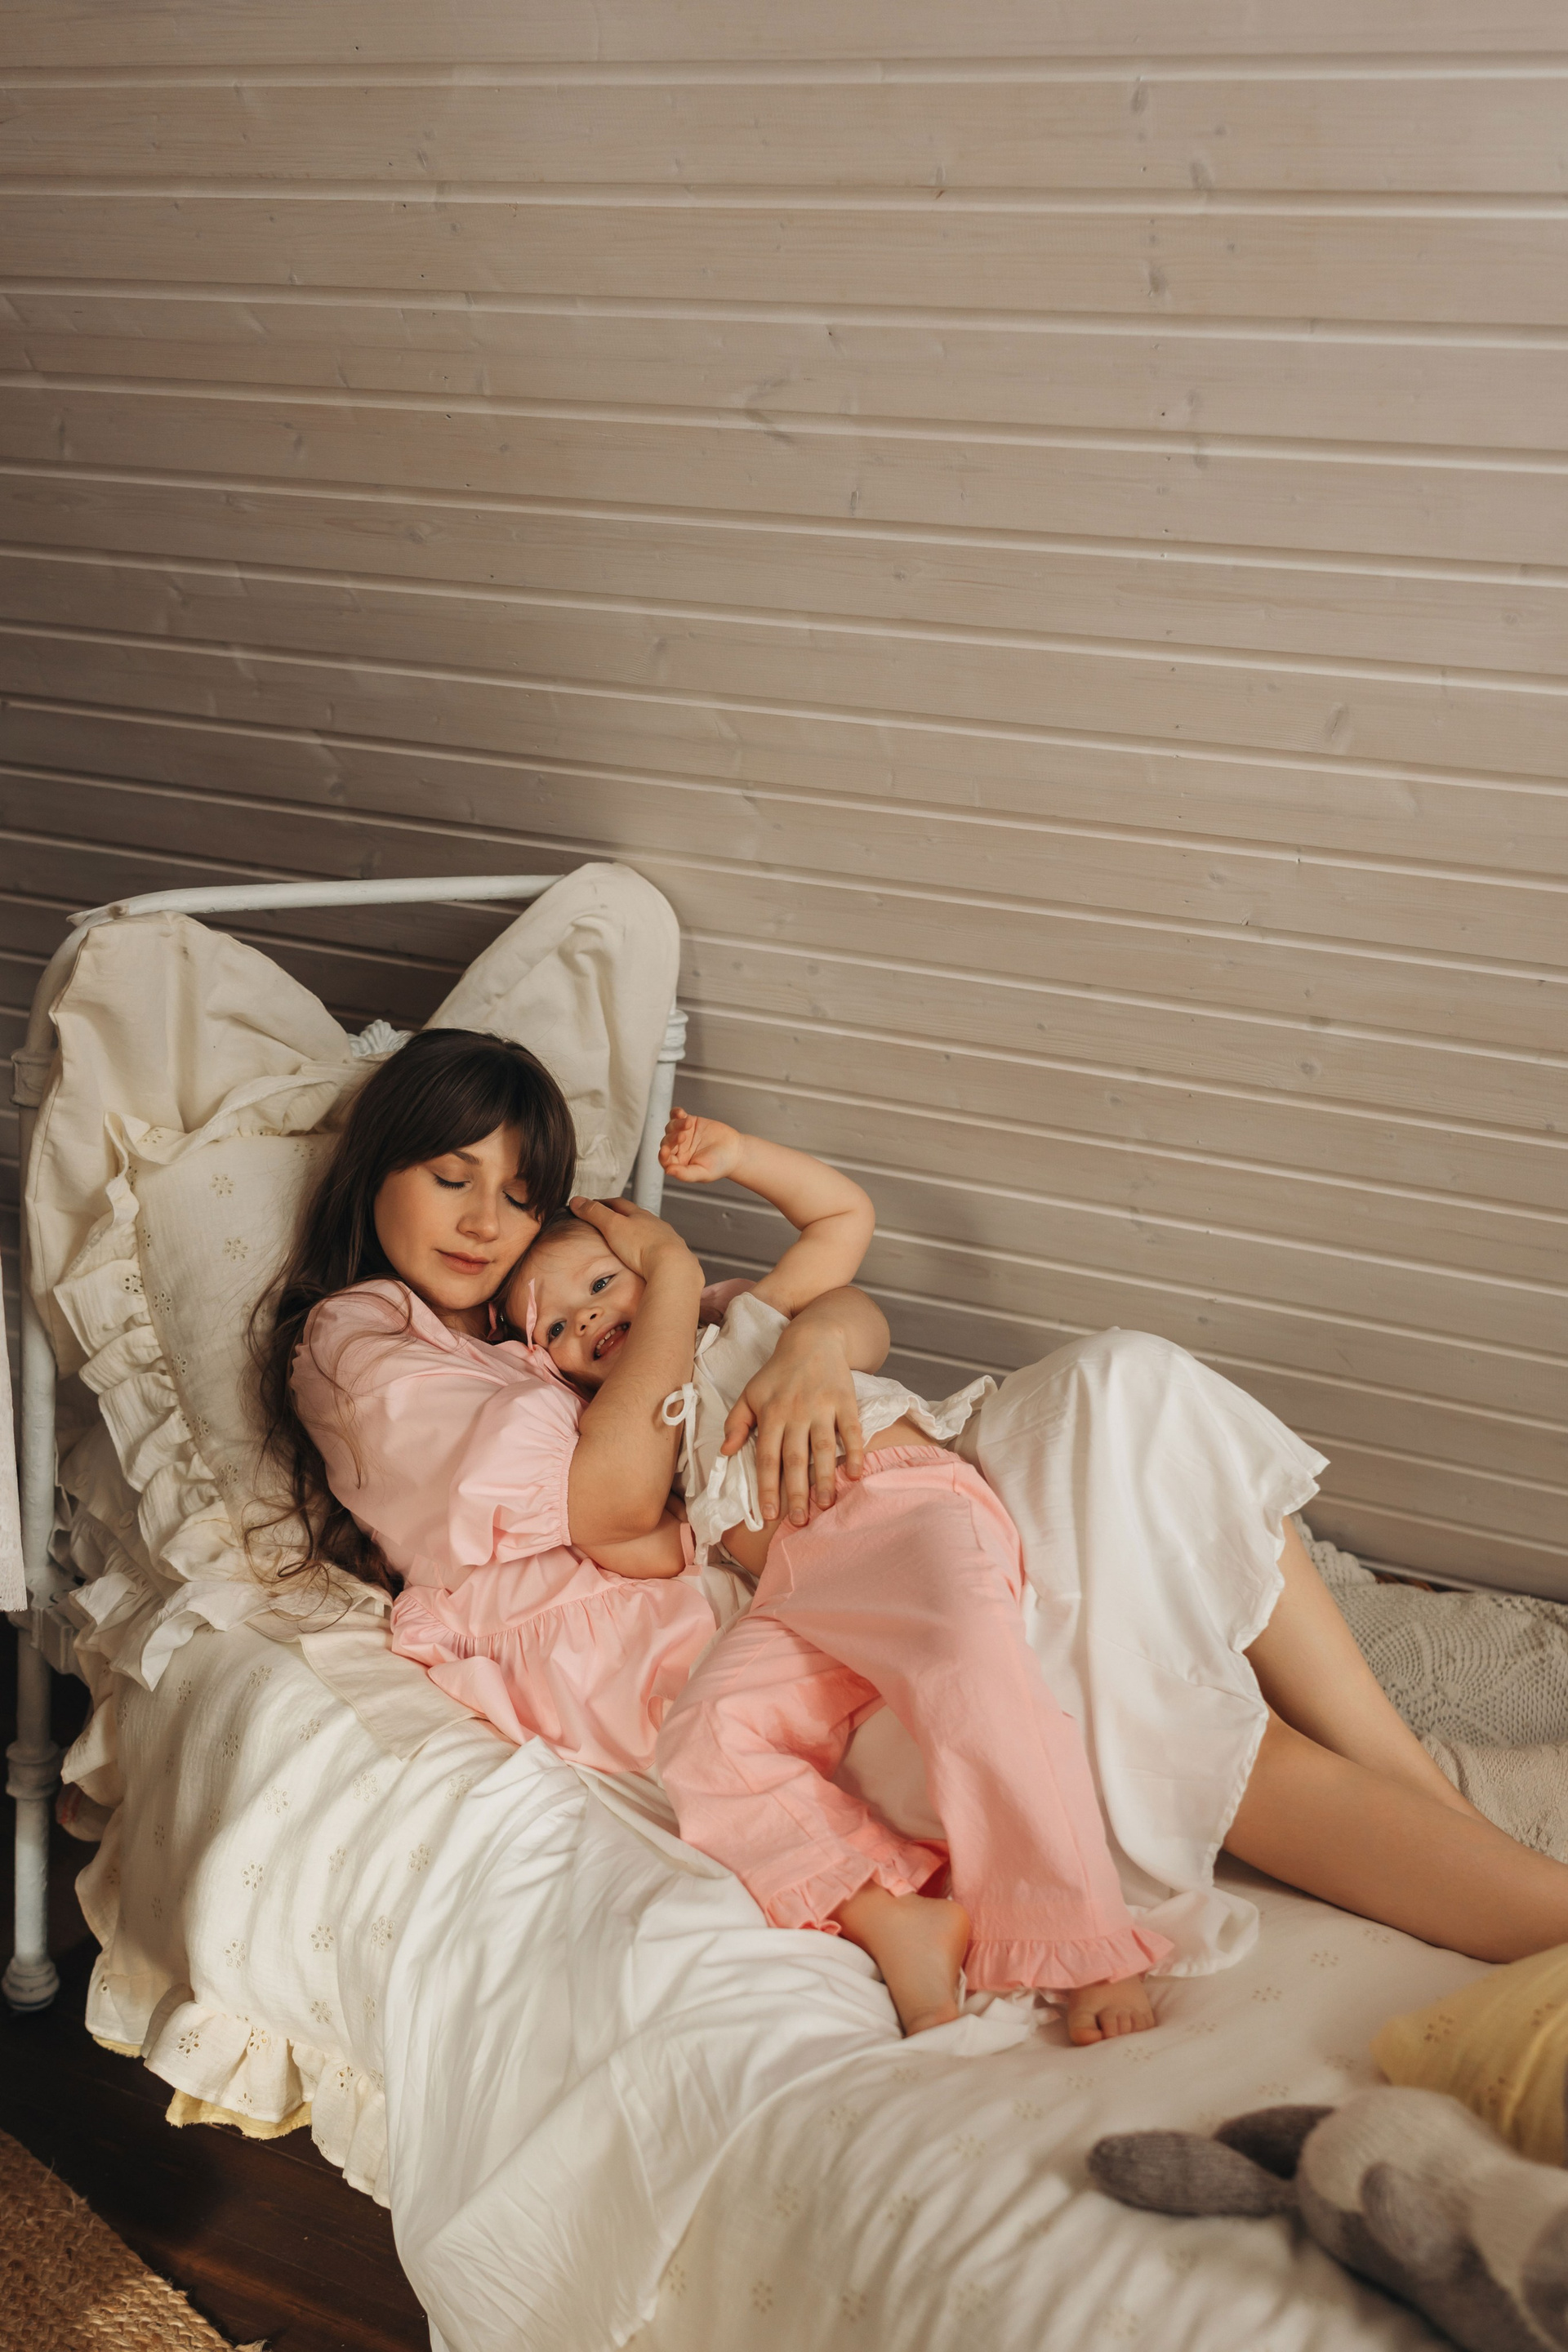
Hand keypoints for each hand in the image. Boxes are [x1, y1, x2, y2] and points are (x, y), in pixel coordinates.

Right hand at [569, 1195, 701, 1285]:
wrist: (672, 1267)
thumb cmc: (643, 1246)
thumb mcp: (612, 1226)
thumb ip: (595, 1213)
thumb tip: (577, 1201)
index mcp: (639, 1215)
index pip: (619, 1203)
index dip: (604, 1203)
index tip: (594, 1204)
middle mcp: (655, 1225)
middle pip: (637, 1217)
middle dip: (624, 1217)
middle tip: (612, 1221)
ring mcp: (666, 1240)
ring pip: (650, 1233)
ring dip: (639, 1235)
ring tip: (629, 1241)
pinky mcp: (672, 1257)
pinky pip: (659, 1251)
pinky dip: (650, 1252)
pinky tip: (646, 1259)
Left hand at [659, 1107, 744, 1185]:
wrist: (734, 1150)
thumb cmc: (720, 1165)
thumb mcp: (704, 1173)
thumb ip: (685, 1174)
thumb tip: (668, 1171)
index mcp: (679, 1163)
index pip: (665, 1160)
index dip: (663, 1156)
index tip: (665, 1151)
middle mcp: (678, 1149)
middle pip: (666, 1142)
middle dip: (672, 1139)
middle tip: (683, 1137)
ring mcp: (682, 1135)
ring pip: (671, 1127)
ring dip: (676, 1124)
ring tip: (688, 1124)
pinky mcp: (689, 1123)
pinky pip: (677, 1116)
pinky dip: (676, 1113)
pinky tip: (680, 1113)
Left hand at [720, 1313, 865, 1525]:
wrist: (812, 1339)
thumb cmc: (777, 1372)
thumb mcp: (750, 1393)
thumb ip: (736, 1423)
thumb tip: (726, 1452)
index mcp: (770, 1414)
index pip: (766, 1457)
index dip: (767, 1487)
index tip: (768, 1515)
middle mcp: (796, 1413)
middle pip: (795, 1458)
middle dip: (796, 1492)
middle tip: (798, 1521)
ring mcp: (822, 1407)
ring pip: (823, 1448)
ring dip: (825, 1478)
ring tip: (826, 1504)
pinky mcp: (845, 1401)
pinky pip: (851, 1430)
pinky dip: (855, 1452)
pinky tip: (856, 1474)